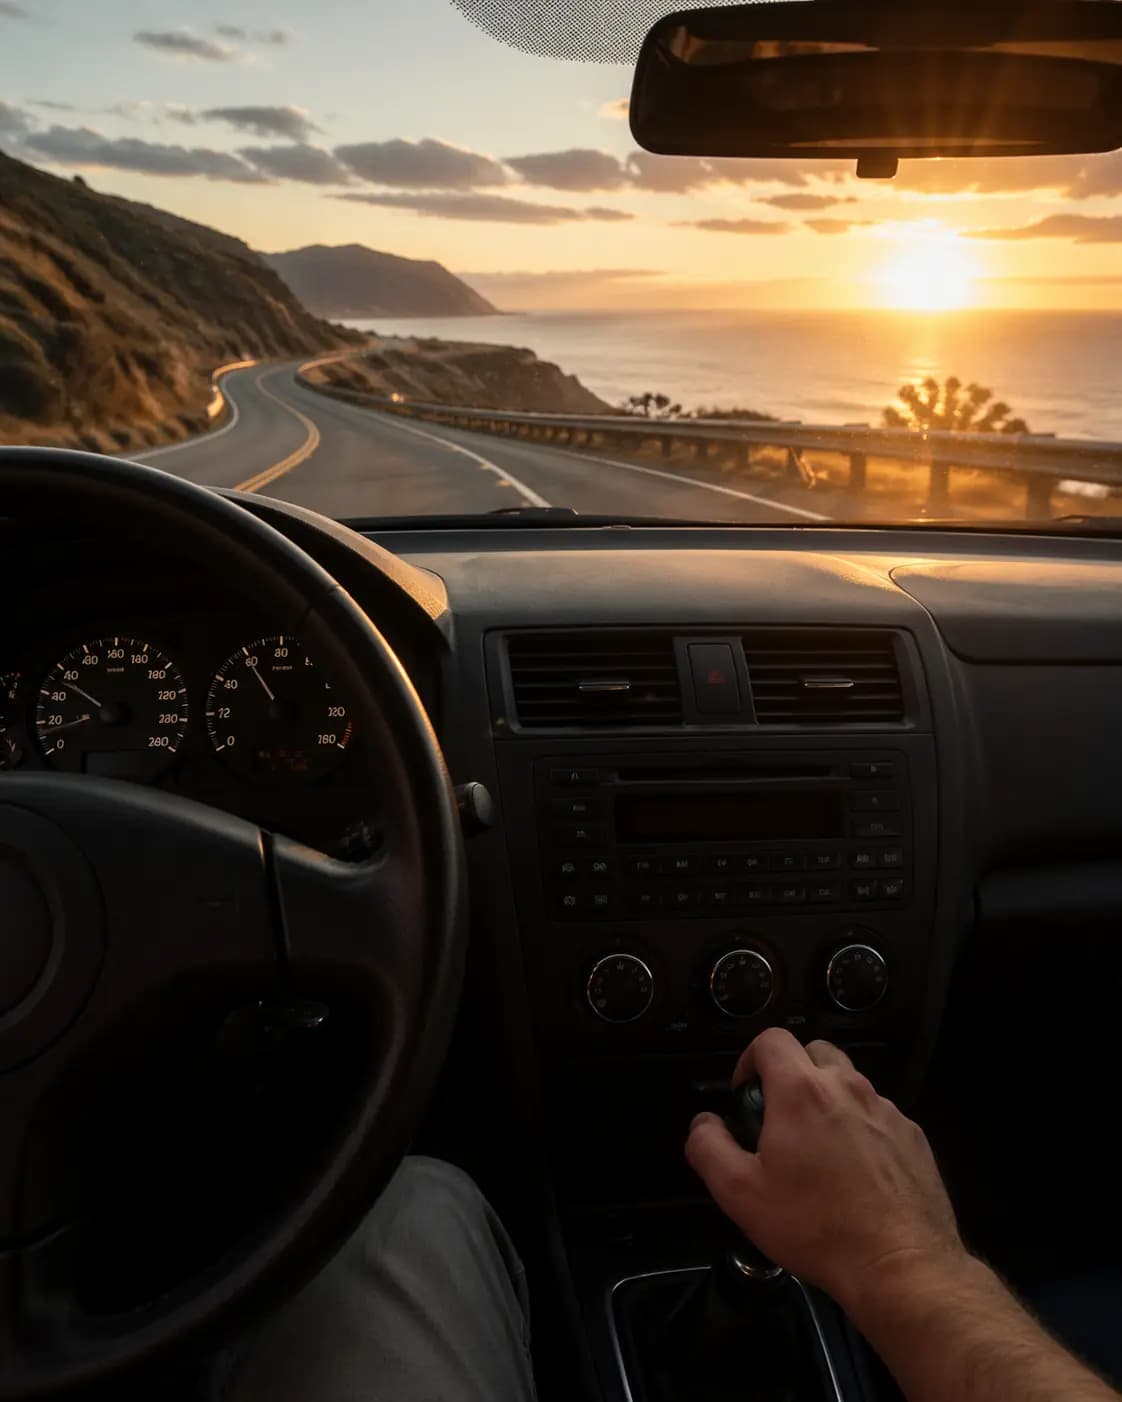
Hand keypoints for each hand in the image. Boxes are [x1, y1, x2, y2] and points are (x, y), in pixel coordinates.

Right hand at [685, 1029, 963, 1310]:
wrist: (900, 1266)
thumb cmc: (814, 1226)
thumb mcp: (739, 1193)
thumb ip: (708, 1146)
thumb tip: (705, 1122)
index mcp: (801, 1090)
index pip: (771, 1039)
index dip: (749, 1059)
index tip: (746, 1097)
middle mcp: (848, 1087)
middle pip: (814, 1052)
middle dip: (792, 1074)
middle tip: (780, 1121)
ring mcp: (887, 1110)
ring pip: (850, 1084)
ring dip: (828, 1101)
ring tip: (820, 1153)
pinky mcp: (914, 1137)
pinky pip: (878, 1117)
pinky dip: (862, 1130)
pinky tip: (858, 1176)